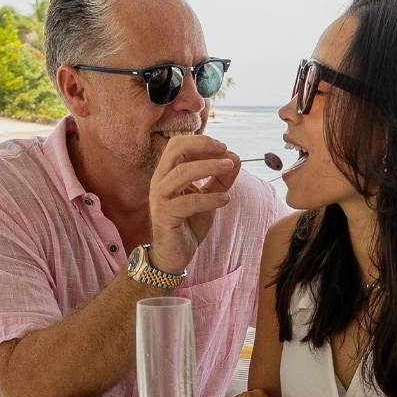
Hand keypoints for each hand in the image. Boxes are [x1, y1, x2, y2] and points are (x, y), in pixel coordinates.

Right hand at [149, 134, 239, 274]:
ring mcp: (160, 198)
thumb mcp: (209, 197)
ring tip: (230, 167)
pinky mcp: (165, 216)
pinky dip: (210, 198)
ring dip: (209, 167)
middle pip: (175, 150)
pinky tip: (226, 199)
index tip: (223, 147)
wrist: (174, 254)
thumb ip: (220, 179)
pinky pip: (189, 202)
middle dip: (202, 145)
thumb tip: (236, 158)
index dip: (201, 141)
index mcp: (167, 173)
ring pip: (182, 172)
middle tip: (225, 150)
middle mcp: (160, 181)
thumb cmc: (189, 223)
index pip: (179, 145)